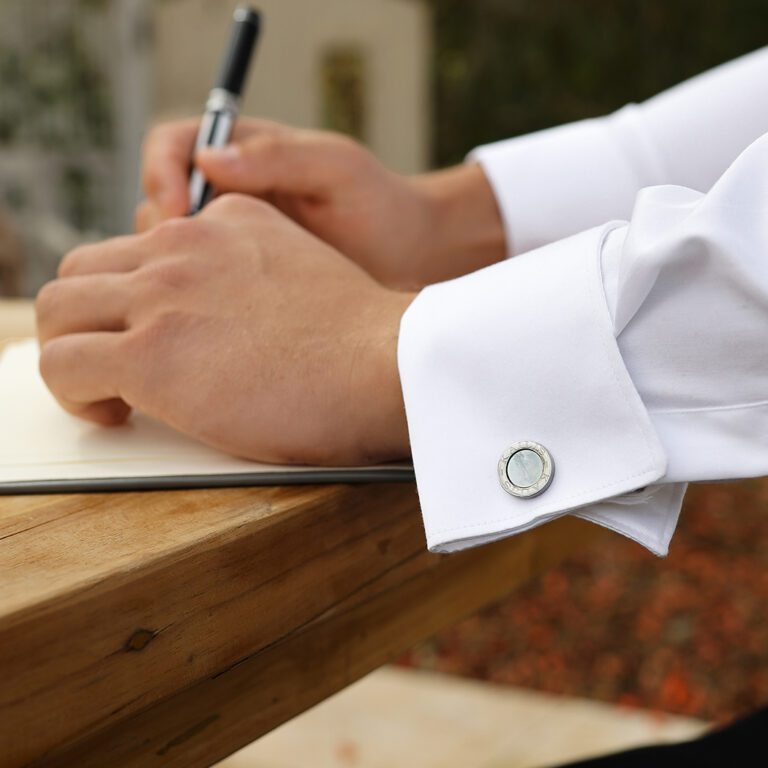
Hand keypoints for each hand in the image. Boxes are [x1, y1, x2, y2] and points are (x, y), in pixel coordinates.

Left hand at [36, 195, 413, 465]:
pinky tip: (114, 414)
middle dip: (88, 320)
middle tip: (116, 363)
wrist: (388, 364)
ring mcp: (164, 295)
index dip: (132, 299)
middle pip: (84, 270)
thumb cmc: (362, 342)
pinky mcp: (152, 354)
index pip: (138, 247)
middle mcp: (184, 247)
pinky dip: (73, 394)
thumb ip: (252, 274)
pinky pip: (63, 365)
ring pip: (58, 309)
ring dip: (71, 351)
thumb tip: (226, 318)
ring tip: (106, 393)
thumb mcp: (303, 271)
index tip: (151, 336)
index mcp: (225, 223)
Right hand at [137, 118, 505, 289]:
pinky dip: (196, 299)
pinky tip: (222, 318)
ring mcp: (232, 241)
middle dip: (161, 231)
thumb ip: (278, 157)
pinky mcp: (241, 281)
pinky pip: (199, 287)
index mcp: (244, 154)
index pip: (174, 147)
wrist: (410, 259)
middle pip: (160, 201)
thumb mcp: (337, 169)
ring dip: (175, 270)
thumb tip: (209, 159)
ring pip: (171, 250)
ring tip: (209, 295)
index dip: (161, 174)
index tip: (178, 211)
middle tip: (186, 266)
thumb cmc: (381, 205)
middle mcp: (228, 194)